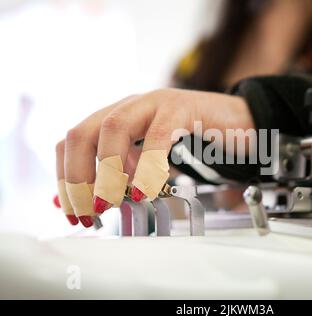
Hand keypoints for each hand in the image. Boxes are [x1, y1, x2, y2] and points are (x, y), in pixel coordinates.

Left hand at [55, 88, 253, 226]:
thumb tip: (80, 202)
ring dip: (107, 173)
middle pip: (81, 133)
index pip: (71, 143)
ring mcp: (155, 103)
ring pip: (113, 129)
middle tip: (89, 212)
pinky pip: (158, 136)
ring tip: (113, 203)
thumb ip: (119, 177)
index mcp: (117, 118)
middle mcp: (129, 107)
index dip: (66, 179)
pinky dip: (147, 167)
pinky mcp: (183, 108)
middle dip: (77, 178)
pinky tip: (146, 191)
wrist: (242, 124)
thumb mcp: (150, 162)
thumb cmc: (195, 145)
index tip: (74, 212)